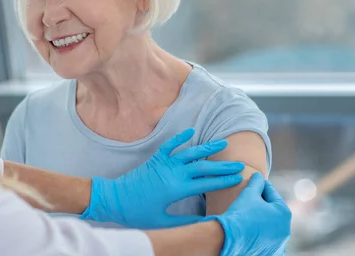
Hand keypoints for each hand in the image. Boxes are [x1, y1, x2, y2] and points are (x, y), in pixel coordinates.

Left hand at [80, 128, 244, 228]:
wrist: (114, 199)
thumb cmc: (137, 213)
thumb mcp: (163, 222)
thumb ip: (185, 223)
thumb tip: (205, 223)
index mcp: (176, 190)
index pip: (206, 184)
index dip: (223, 181)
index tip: (238, 178)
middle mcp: (172, 174)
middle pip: (202, 167)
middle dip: (222, 166)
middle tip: (239, 164)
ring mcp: (163, 164)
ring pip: (190, 154)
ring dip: (206, 149)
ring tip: (222, 144)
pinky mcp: (155, 159)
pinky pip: (170, 146)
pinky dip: (180, 138)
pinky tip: (191, 131)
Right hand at [205, 173, 291, 255]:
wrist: (229, 237)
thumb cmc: (241, 213)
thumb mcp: (249, 193)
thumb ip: (256, 182)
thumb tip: (259, 175)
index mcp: (284, 213)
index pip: (273, 194)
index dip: (262, 185)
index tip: (256, 181)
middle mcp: (286, 230)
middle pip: (273, 210)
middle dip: (263, 203)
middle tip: (251, 196)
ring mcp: (279, 244)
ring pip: (270, 225)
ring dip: (263, 218)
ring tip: (250, 212)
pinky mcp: (270, 253)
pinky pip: (267, 239)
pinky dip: (261, 233)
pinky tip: (251, 228)